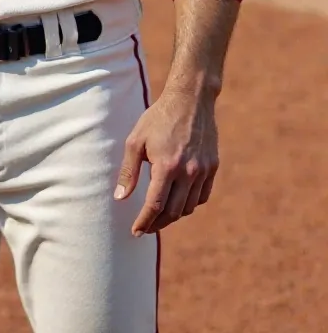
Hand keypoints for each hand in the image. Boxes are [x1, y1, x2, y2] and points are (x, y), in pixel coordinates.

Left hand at [114, 86, 218, 235]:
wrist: (190, 100)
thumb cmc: (158, 118)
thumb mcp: (136, 141)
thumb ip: (128, 172)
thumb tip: (120, 198)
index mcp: (166, 166)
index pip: (155, 206)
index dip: (144, 222)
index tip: (136, 232)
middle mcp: (188, 172)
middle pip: (173, 212)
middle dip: (157, 223)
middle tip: (145, 227)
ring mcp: (203, 171)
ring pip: (188, 207)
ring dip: (173, 215)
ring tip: (159, 214)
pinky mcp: (212, 167)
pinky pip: (202, 196)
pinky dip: (189, 204)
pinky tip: (178, 201)